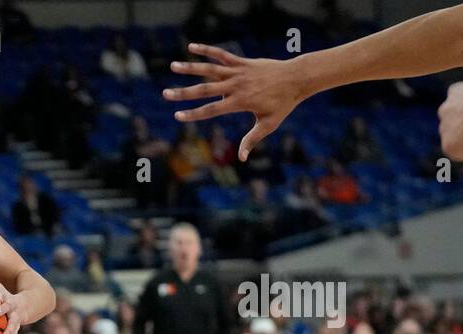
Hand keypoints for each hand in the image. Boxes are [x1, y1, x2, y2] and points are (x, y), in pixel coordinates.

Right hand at [163, 43, 307, 160]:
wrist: (296, 78)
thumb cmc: (283, 104)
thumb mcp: (268, 124)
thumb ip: (252, 139)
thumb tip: (242, 158)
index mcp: (239, 102)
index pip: (211, 110)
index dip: (193, 114)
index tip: (177, 116)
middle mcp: (236, 86)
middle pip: (204, 89)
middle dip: (184, 93)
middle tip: (165, 94)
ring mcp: (238, 72)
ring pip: (209, 69)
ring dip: (190, 68)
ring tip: (172, 66)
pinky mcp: (241, 62)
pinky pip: (221, 55)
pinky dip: (206, 50)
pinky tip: (192, 47)